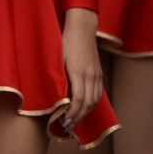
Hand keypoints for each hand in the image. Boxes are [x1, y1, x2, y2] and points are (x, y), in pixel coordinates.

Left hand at [60, 8, 102, 126]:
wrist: (82, 28)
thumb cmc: (65, 42)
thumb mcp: (58, 59)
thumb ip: (58, 78)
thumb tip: (54, 98)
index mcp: (78, 71)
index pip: (79, 99)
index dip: (73, 113)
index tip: (64, 121)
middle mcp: (90, 74)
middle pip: (89, 103)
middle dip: (79, 116)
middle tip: (68, 125)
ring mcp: (96, 73)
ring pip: (96, 99)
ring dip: (86, 112)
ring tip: (75, 119)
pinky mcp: (99, 72)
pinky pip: (98, 93)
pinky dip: (92, 104)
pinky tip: (84, 108)